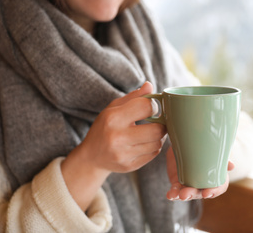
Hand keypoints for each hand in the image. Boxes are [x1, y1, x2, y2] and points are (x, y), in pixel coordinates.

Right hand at [61, 81, 165, 210]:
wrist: (91, 157)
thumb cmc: (104, 127)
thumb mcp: (113, 108)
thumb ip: (134, 97)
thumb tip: (150, 85)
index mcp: (113, 118)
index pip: (146, 107)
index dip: (154, 105)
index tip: (151, 108)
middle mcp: (117, 137)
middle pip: (157, 129)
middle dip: (162, 124)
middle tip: (158, 121)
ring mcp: (123, 154)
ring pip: (157, 143)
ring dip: (159, 136)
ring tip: (152, 132)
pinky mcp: (129, 166)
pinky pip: (153, 154)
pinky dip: (154, 147)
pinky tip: (146, 142)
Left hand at [166, 146, 234, 200]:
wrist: (186, 140)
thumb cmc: (204, 145)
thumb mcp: (213, 149)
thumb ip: (221, 157)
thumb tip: (232, 166)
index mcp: (216, 176)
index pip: (219, 188)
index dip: (214, 192)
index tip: (207, 192)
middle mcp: (204, 183)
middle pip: (201, 193)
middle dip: (193, 194)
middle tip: (186, 193)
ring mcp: (191, 184)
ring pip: (187, 194)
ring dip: (182, 196)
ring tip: (177, 195)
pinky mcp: (179, 183)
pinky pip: (176, 191)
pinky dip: (173, 194)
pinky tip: (169, 195)